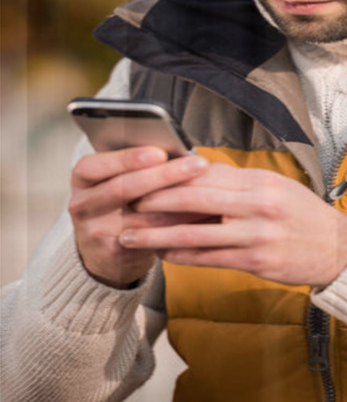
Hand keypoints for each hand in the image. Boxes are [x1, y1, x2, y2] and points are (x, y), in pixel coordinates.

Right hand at [68, 147, 211, 288]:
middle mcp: (82, 203)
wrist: (106, 251)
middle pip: (123, 187)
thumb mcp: (119, 180)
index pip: (97, 164)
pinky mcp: (112, 251)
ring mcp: (94, 230)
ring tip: (208, 189)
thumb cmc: (121, 203)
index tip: (160, 152)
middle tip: (197, 164)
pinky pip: (149, 237)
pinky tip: (199, 217)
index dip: (128, 158)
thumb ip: (140, 166)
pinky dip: (176, 226)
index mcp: (83, 177)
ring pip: (141, 214)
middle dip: (164, 175)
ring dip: (178, 201)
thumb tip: (180, 150)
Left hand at [120, 163, 346, 287]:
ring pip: (196, 234)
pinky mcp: (256, 262)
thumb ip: (239, 180)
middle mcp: (258, 206)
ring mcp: (257, 236)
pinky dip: (183, 256)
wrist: (338, 250)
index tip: (146, 177)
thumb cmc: (304, 216)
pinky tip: (164, 255)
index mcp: (261, 182)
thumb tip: (199, 167)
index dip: (173, 177)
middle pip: (196, 200)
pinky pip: (210, 259)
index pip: (208, 175)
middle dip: (156, 202)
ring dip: (158, 236)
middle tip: (127, 203)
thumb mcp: (277, 187)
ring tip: (130, 237)